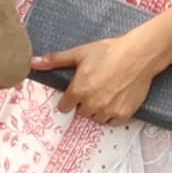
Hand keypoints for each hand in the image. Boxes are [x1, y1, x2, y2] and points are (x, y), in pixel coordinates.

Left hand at [34, 18, 171, 126]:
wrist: (139, 55)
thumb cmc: (109, 51)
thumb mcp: (80, 53)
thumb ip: (55, 60)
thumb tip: (32, 62)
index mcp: (78, 90)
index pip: (64, 106)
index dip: (69, 98)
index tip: (76, 92)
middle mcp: (91, 103)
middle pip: (81, 112)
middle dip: (85, 103)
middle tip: (95, 89)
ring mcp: (108, 110)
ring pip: (96, 118)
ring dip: (98, 109)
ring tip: (106, 94)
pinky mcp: (123, 114)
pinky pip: (112, 121)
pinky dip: (112, 114)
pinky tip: (116, 100)